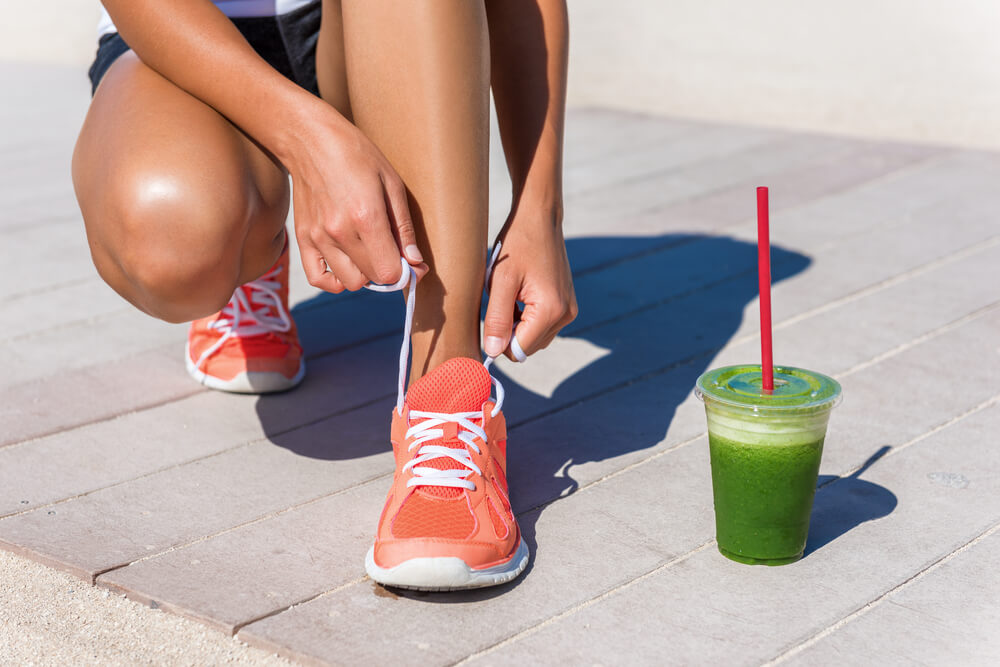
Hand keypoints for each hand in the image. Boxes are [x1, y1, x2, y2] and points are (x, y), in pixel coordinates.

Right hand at [284, 100, 427, 291]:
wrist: (309, 139)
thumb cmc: (356, 154)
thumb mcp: (392, 183)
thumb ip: (404, 228)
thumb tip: (415, 262)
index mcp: (366, 217)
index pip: (388, 273)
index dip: (405, 272)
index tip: (410, 262)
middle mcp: (340, 232)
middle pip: (372, 279)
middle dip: (388, 270)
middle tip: (391, 251)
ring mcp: (318, 237)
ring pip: (349, 282)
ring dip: (364, 274)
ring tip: (369, 252)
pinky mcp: (303, 238)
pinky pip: (319, 279)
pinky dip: (335, 280)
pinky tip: (347, 264)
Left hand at [483, 209, 576, 359]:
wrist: (539, 218)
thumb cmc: (517, 244)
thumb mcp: (500, 281)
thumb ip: (496, 319)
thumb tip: (493, 353)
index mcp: (551, 311)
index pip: (519, 349)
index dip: (499, 342)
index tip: (486, 321)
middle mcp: (566, 315)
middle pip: (528, 347)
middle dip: (509, 332)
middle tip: (498, 301)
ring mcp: (569, 310)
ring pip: (534, 338)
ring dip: (517, 325)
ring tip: (509, 295)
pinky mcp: (567, 304)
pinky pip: (542, 326)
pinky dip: (526, 319)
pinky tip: (518, 295)